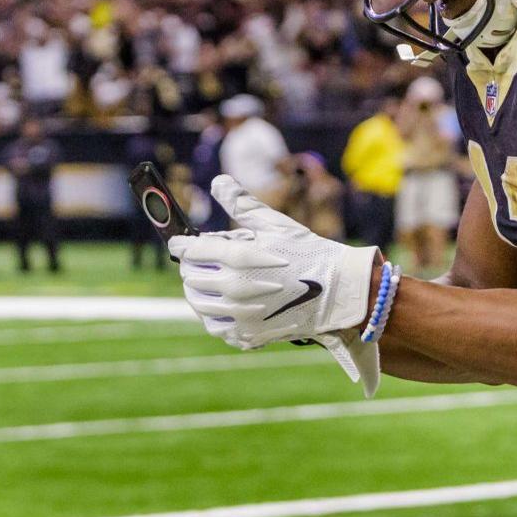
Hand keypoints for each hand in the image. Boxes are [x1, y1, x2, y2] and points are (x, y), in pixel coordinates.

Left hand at [169, 176, 381, 392]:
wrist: (336, 292)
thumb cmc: (308, 252)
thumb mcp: (275, 223)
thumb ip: (242, 202)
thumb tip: (217, 181)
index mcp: (238, 257)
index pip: (190, 251)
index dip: (182, 244)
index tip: (180, 243)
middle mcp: (233, 288)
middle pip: (190, 277)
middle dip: (192, 266)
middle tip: (203, 260)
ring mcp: (239, 315)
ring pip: (197, 303)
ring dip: (199, 291)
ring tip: (210, 282)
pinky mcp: (246, 335)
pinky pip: (215, 327)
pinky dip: (214, 316)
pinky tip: (225, 305)